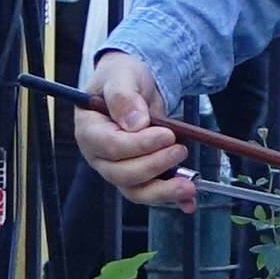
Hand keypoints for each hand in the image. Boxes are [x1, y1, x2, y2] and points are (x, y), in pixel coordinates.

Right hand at [73, 47, 197, 209]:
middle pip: (122, 174)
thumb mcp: (121, 75)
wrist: (135, 84)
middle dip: (154, 166)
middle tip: (179, 150)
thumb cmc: (122, 78)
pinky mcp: (137, 176)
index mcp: (89, 130)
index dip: (139, 145)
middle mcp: (99, 156)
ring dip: (163, 191)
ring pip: (136, 190)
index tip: (166, 135)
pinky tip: (188, 203)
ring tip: (189, 186)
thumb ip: (123, 96)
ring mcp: (117, 168)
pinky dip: (171, 199)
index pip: (111, 147)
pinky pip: (151, 193)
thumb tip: (135, 123)